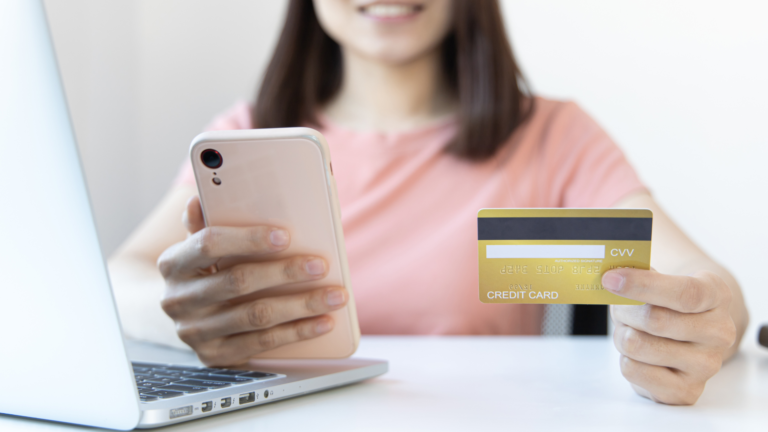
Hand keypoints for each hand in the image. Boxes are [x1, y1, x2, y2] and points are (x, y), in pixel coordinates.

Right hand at [156, 196, 347, 366]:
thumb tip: (200, 199)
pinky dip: (297, 332)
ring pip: (256, 316)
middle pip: (238, 282)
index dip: (248, 238)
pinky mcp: (214, 356)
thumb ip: (206, 222)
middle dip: (285, 272)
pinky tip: (323, 321)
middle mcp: (178, 299)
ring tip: (335, 295)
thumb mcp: (200, 244)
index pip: (209, 244)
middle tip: (321, 265)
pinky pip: (262, 344)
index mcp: (173, 263)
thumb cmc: (203, 269)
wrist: (185, 315)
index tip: (285, 236)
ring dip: (301, 305)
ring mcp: (194, 332)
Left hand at [602, 268, 735, 404]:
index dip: (644, 285)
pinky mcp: (686, 390)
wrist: (684, 337)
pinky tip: (638, 355)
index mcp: (716, 295)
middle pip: (656, 320)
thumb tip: (612, 277)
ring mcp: (707, 365)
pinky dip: (625, 358)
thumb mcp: (659, 280)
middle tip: (619, 306)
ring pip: (638, 345)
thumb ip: (639, 274)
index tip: (611, 279)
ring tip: (630, 331)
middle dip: (625, 311)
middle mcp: (719, 332)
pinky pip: (633, 369)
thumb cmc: (664, 303)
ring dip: (622, 335)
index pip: (686, 293)